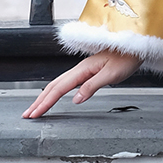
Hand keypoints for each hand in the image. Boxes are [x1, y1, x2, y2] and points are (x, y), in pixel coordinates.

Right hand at [23, 50, 141, 117]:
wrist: (135, 47)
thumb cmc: (126, 59)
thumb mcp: (111, 75)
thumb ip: (93, 86)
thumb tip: (75, 99)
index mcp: (83, 70)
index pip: (59, 89)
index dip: (45, 103)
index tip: (35, 114)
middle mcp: (79, 69)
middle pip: (53, 87)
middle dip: (39, 102)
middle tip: (27, 115)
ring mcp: (81, 70)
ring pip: (57, 84)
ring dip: (44, 97)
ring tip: (35, 108)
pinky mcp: (86, 72)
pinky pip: (65, 83)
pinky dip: (54, 92)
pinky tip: (52, 96)